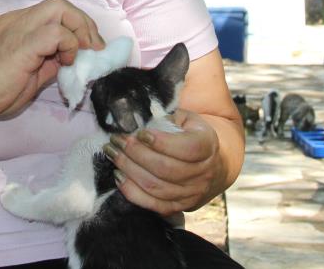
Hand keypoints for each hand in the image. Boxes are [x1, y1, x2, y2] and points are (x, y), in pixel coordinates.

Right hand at [0, 0, 103, 122]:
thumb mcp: (26, 75)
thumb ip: (46, 63)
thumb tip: (71, 61)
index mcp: (17, 26)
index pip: (55, 12)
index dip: (77, 27)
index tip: (87, 52)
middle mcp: (18, 20)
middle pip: (60, 4)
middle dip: (84, 24)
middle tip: (93, 50)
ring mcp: (18, 29)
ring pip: (60, 8)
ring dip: (80, 30)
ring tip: (83, 56)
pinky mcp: (22, 44)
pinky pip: (56, 32)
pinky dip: (70, 44)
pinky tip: (67, 62)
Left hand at [104, 109, 223, 215]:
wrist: (211, 165)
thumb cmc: (190, 135)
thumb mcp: (185, 119)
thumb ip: (166, 117)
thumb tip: (136, 120)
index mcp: (207, 145)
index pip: (187, 148)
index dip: (161, 142)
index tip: (140, 133)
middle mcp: (204, 173)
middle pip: (166, 169)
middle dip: (136, 154)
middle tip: (116, 141)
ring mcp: (192, 193)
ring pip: (156, 187)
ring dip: (129, 170)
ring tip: (113, 154)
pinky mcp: (179, 207)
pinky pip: (153, 205)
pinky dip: (132, 191)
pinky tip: (119, 176)